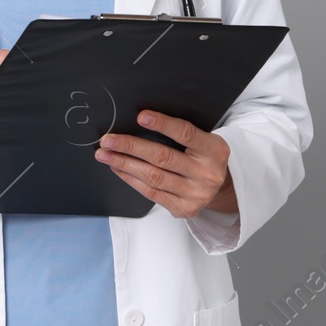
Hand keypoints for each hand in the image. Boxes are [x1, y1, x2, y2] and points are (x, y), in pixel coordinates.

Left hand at [94, 110, 236, 218]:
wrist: (220, 188)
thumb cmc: (204, 157)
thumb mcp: (204, 141)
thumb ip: (181, 133)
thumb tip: (142, 121)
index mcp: (214, 150)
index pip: (186, 133)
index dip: (162, 124)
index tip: (140, 117)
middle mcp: (206, 174)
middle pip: (163, 158)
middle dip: (131, 147)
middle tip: (109, 140)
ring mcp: (195, 194)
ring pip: (153, 177)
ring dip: (125, 164)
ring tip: (106, 155)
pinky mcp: (183, 209)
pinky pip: (151, 193)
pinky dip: (131, 179)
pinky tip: (118, 169)